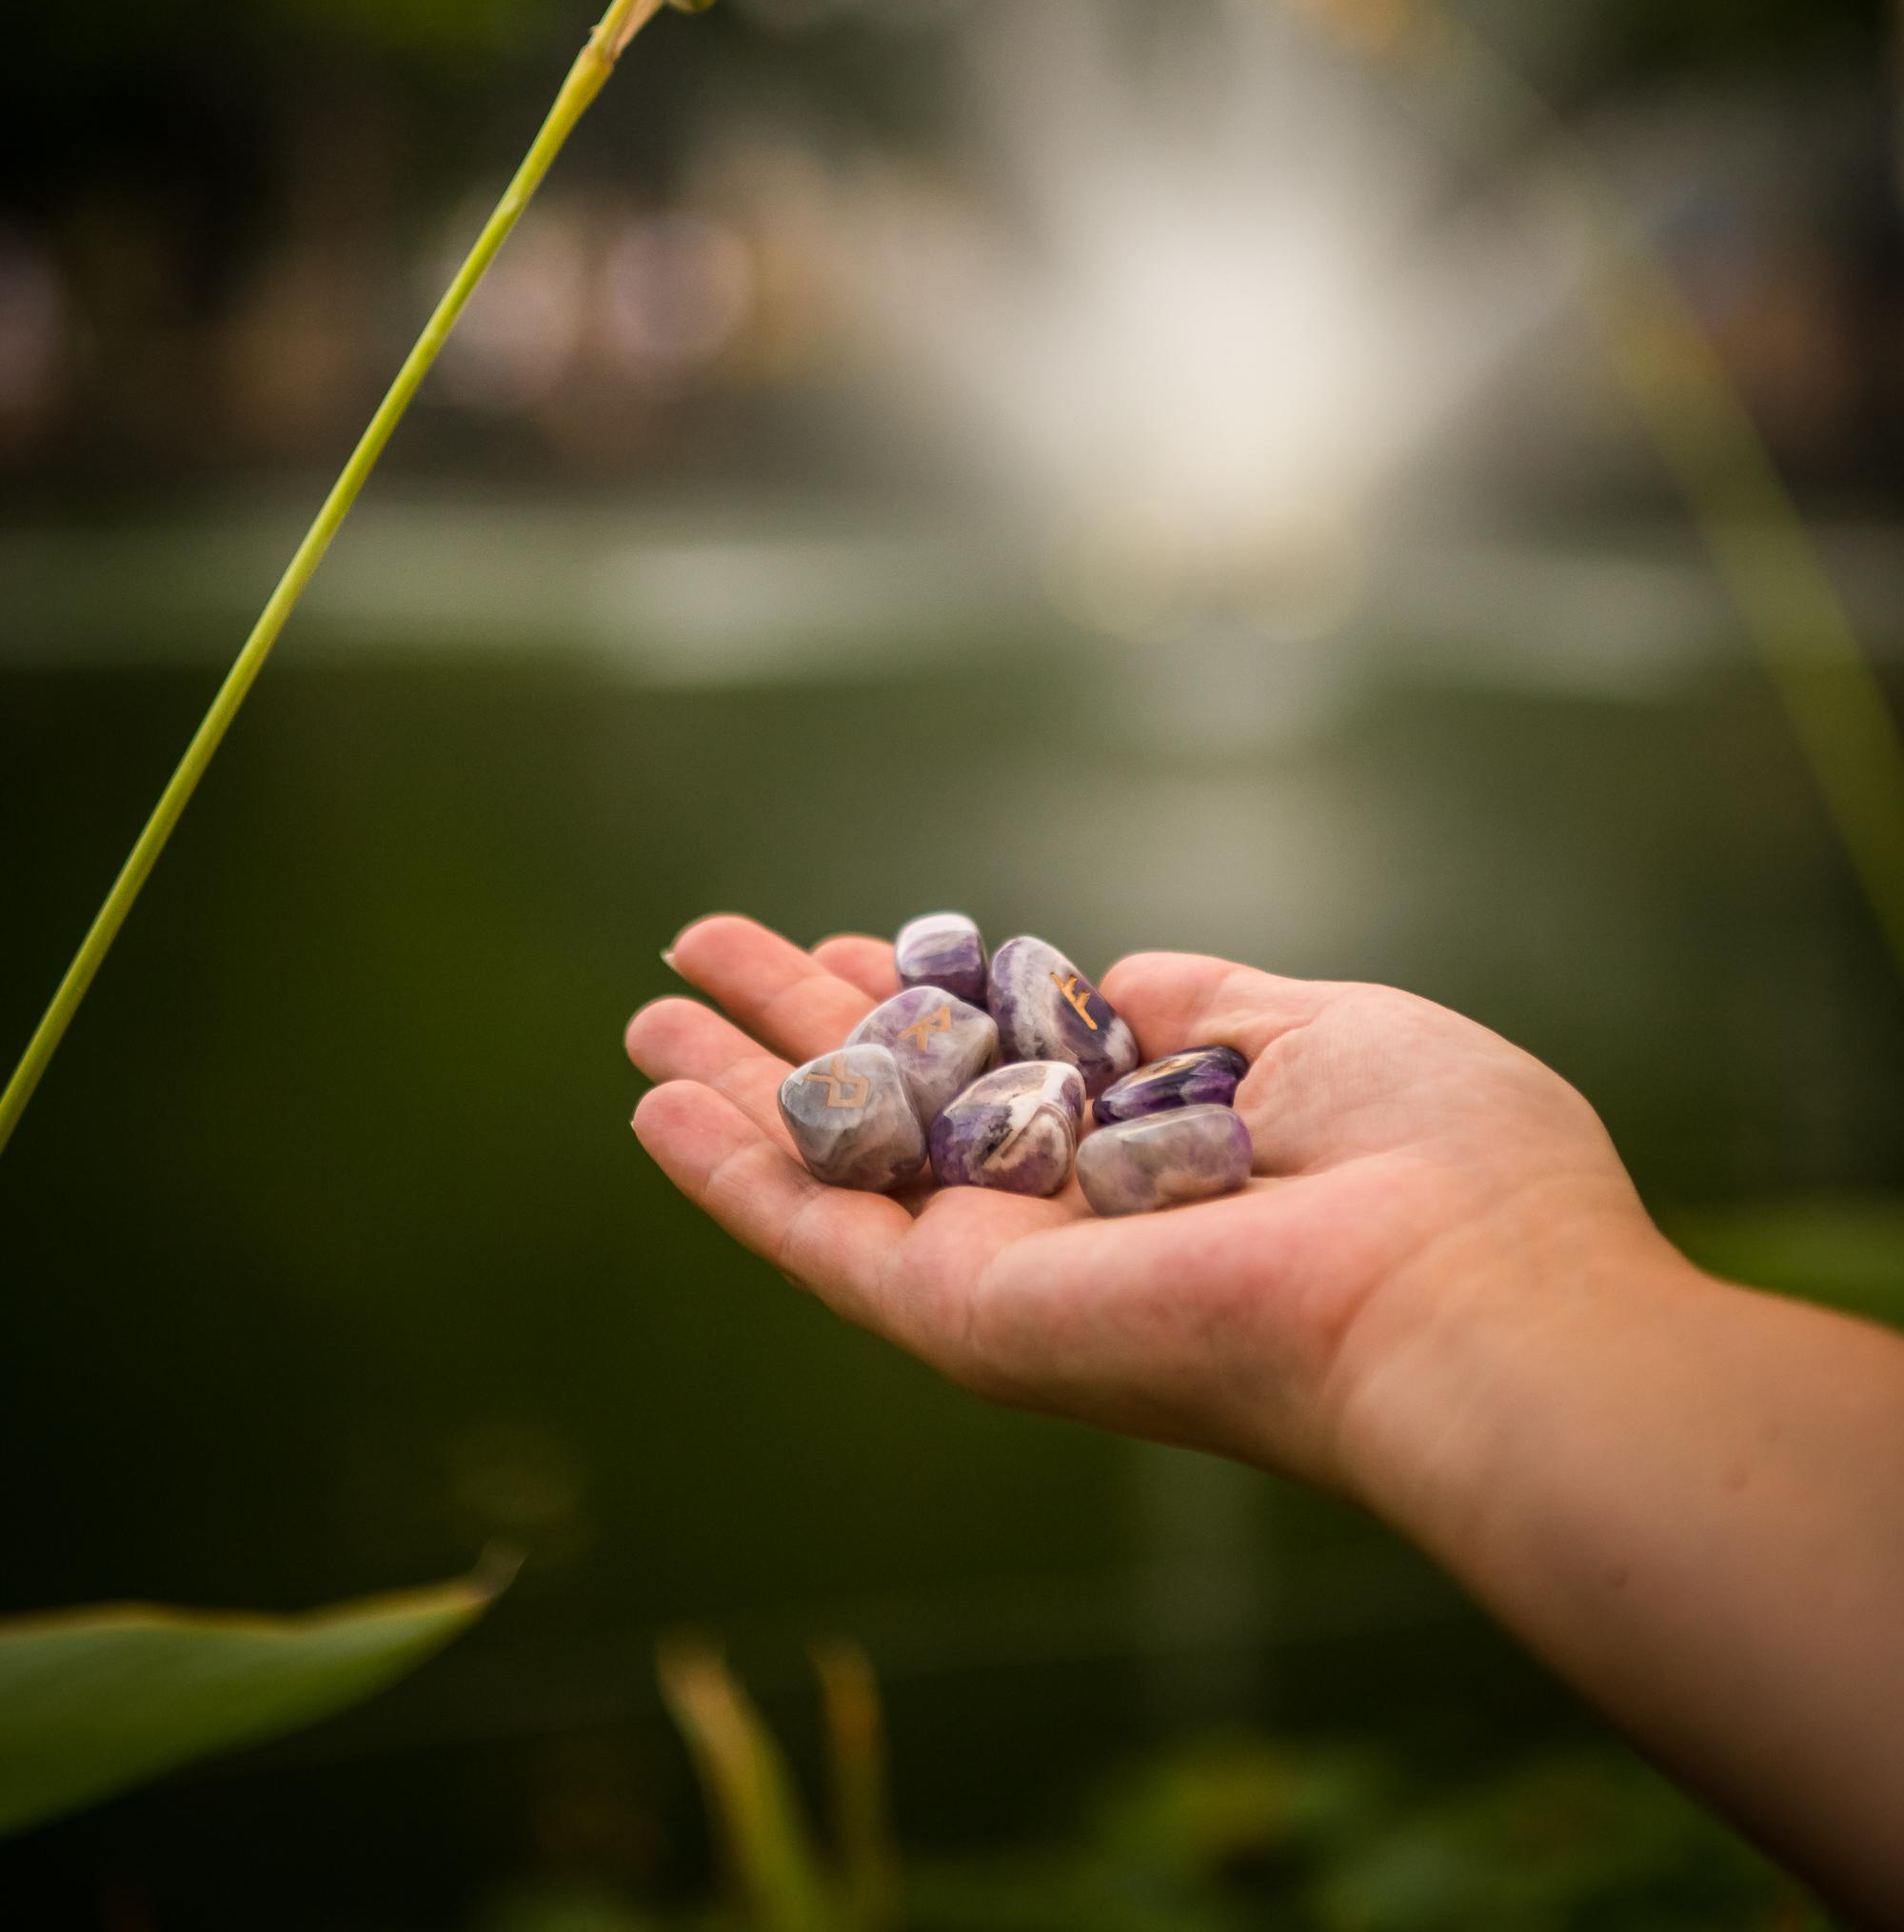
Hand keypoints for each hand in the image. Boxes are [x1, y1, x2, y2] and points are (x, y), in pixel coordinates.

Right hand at [625, 917, 1662, 1499]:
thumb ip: (1206, 1008)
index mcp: (1158, 1159)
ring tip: (643, 1018)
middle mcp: (1071, 1225)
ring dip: (732, 1091)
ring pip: (837, 1168)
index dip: (927, 996)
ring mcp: (1012, 1276)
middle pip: (900, 1109)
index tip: (865, 939)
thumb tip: (1120, 976)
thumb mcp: (1326, 1031)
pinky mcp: (968, 1317)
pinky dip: (731, 1173)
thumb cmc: (1448, 1164)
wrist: (1472, 1293)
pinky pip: (822, 1236)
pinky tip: (658, 1109)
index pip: (1005, 1070)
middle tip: (697, 954)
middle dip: (798, 1028)